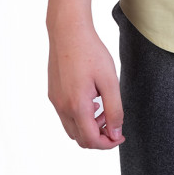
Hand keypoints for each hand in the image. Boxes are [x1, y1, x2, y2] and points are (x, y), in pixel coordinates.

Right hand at [47, 23, 124, 149]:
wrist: (68, 31)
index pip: (91, 140)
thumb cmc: (90, 52)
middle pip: (80, 139)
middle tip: (114, 124)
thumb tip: (115, 132)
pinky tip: (91, 99)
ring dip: (88, 127)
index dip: (108, 143)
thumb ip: (114, 109)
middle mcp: (62, 107)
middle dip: (99, 137)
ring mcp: (55, 101)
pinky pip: (65, 115)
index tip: (120, 136)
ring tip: (103, 110)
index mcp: (77, 106)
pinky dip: (79, 116)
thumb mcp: (109, 80)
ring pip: (72, 128)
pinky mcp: (53, 92)